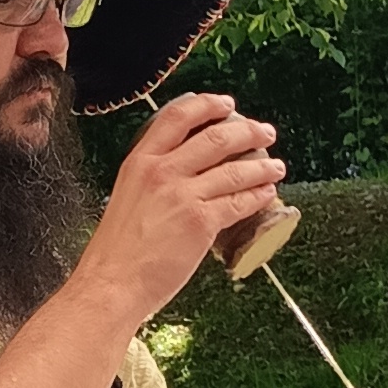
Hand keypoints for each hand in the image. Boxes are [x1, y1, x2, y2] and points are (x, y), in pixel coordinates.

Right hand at [78, 93, 283, 321]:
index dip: (208, 105)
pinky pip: (239, 202)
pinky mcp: (201, 222)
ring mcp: (183, 195)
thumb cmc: (116, 252)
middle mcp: (162, 171)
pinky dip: (258, 195)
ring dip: (262, 165)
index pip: (178, 117)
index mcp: (140, 161)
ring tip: (276, 166)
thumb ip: (152, 180)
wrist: (111, 283)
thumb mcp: (127, 197)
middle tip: (265, 133)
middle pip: (216, 137)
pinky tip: (267, 193)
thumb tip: (183, 176)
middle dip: (248, 131)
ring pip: (234, 169)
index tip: (227, 104)